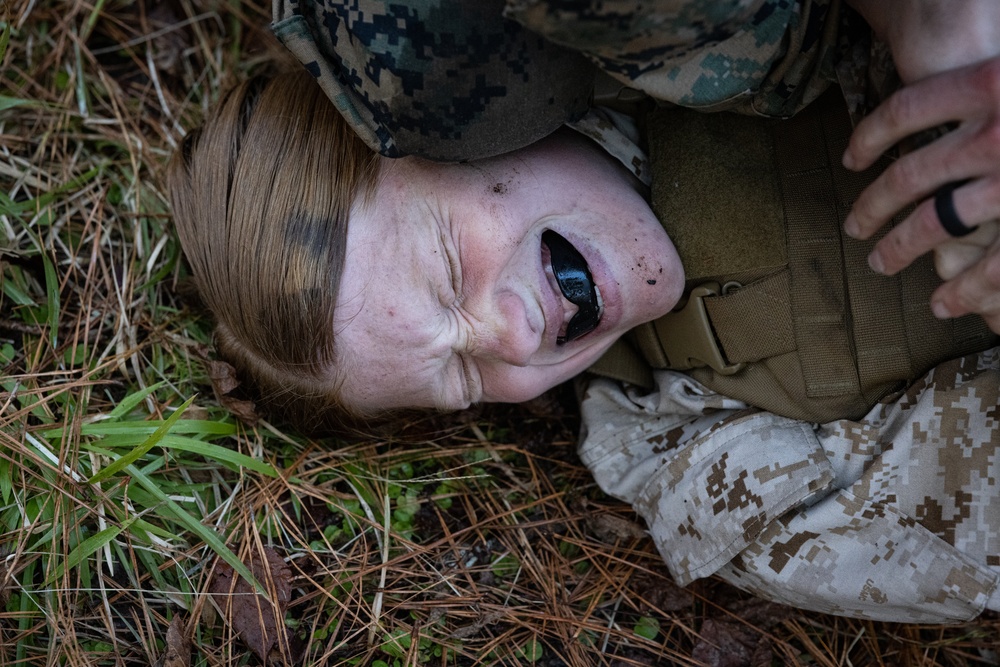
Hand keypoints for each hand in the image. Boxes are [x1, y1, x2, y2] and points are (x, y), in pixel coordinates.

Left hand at [840, 55, 999, 329]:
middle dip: (873, 207)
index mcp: (995, 82)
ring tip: (881, 262)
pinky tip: (943, 303)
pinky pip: (994, 265)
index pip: (904, 110)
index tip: (850, 159)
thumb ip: (991, 93)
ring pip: (937, 226)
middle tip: (855, 227)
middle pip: (909, 176)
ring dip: (901, 249)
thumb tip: (947, 112)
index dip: (869, 137)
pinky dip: (966, 288)